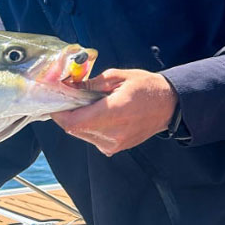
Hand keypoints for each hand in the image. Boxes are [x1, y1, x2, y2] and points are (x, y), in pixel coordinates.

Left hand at [51, 68, 178, 156]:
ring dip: (77, 119)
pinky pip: (92, 137)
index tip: (54, 99)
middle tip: (68, 97)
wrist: (170, 105)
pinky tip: (97, 114)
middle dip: (66, 113)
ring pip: (81, 134)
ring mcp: (115, 144)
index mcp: (113, 113)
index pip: (73, 122)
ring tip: (86, 104)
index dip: (58, 112)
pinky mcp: (116, 148)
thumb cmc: (146, 87)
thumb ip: (90, 84)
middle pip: (74, 128)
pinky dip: (88, 126)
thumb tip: (68, 86)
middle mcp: (113, 134)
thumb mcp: (117, 77)